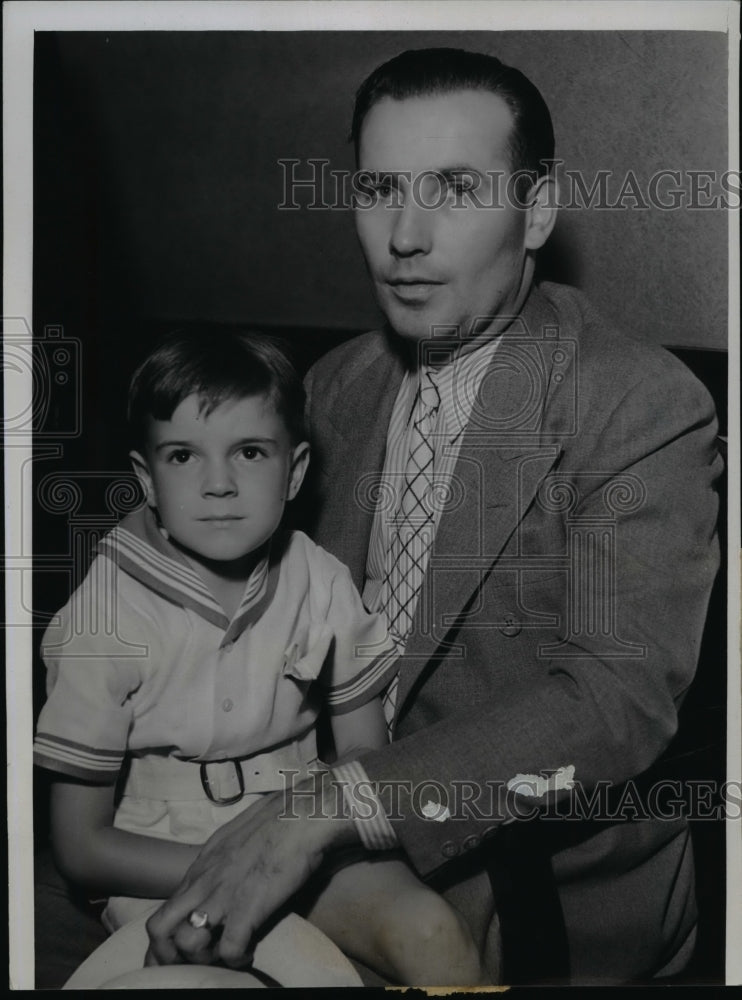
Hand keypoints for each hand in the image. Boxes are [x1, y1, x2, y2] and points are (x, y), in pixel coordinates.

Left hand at [145, 769, 357, 966]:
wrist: (302, 815)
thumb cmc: (277, 818)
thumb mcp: (235, 835)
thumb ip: (221, 858)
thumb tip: (223, 869)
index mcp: (201, 867)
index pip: (162, 912)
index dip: (165, 941)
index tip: (178, 953)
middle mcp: (204, 882)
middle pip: (159, 929)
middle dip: (168, 954)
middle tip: (193, 961)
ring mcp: (224, 895)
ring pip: (186, 942)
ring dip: (202, 958)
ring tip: (222, 955)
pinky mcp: (248, 907)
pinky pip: (229, 948)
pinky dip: (236, 959)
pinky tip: (248, 953)